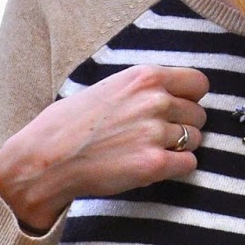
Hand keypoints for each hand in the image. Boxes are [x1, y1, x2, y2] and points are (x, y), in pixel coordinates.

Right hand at [0, 65, 209, 232]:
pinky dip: (176, 167)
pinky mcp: (155, 163)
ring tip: (147, 149)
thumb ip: (143, 89)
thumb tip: (175, 94)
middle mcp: (155, 101)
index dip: (191, 98)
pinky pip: (189, 164)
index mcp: (144, 77)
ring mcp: (156, 132)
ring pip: (196, 140)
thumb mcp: (109, 88)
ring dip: (179, 147)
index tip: (179, 107)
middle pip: (199, 114)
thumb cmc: (70, 124)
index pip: (199, 83)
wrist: (45, 158)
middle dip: (184, 125)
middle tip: (155, 135)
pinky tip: (151, 165)